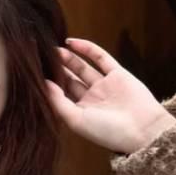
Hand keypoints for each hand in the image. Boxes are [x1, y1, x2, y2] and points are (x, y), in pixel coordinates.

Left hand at [43, 39, 175, 156]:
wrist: (144, 129)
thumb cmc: (109, 131)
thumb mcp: (77, 120)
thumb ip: (59, 102)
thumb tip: (44, 84)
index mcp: (81, 114)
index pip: (60, 96)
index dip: (48, 85)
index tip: (31, 73)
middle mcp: (92, 99)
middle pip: (69, 81)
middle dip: (56, 70)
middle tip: (38, 57)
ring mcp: (105, 86)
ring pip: (82, 68)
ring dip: (67, 58)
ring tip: (51, 49)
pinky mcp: (118, 74)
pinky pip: (100, 58)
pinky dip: (86, 49)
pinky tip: (70, 42)